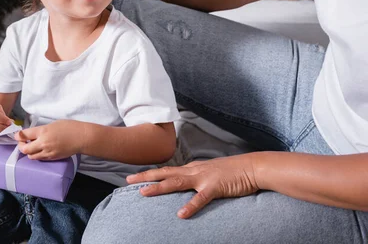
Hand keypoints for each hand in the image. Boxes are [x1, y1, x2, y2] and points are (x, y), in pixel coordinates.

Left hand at [14, 120, 82, 159]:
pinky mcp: (53, 158)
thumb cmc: (69, 127)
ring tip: (31, 147)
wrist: (81, 137)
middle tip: (22, 143)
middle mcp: (43, 143)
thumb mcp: (53, 124)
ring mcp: (48, 152)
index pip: (25, 135)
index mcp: (43, 131)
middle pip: (25, 149)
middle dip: (21, 146)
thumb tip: (33, 134)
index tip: (17, 136)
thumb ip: (41, 130)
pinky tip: (40, 150)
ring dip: (29, 152)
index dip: (18, 136)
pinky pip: (41, 158)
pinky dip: (37, 155)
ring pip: (32, 156)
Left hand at [126, 153, 259, 218]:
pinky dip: (190, 206)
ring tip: (144, 193)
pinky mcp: (215, 188)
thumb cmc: (233, 172)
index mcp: (192, 168)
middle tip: (128, 180)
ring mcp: (203, 178)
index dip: (151, 174)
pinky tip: (181, 214)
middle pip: (165, 173)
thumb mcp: (211, 172)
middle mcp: (194, 171)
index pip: (167, 171)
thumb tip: (187, 182)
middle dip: (146, 177)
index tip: (135, 176)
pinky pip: (200, 199)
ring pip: (176, 183)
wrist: (252, 167)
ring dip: (159, 188)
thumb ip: (197, 177)